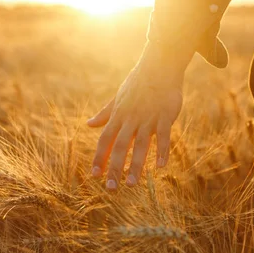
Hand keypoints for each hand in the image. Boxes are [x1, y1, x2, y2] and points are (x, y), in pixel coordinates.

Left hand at [87, 42, 191, 189]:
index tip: (94, 175)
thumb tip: (88, 124)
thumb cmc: (138, 83)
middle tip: (111, 188)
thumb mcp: (118, 98)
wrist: (159, 64)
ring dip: (135, 165)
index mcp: (119, 115)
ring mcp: (148, 117)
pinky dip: (162, 151)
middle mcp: (131, 118)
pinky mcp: (165, 115)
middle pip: (120, 146)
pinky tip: (160, 167)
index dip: (99, 157)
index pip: (105, 139)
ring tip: (131, 185)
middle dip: (114, 168)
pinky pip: (164, 136)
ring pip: (140, 144)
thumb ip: (104, 114)